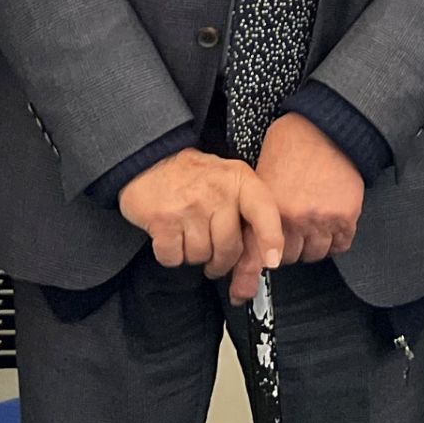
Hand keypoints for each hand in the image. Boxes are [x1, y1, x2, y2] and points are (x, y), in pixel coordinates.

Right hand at [117, 148, 284, 300]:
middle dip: (222, 261)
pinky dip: (171, 255)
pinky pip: (174, 258)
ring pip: (200, 256)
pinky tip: (172, 237)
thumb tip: (267, 260)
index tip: (272, 261)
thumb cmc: (197, 178)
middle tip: (215, 257)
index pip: (263, 212)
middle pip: (229, 247)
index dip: (270, 239)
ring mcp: (189, 205)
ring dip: (194, 255)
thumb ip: (249, 213)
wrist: (152, 161)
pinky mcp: (163, 220)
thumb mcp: (231, 181)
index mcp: (240, 179)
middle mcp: (217, 191)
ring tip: (190, 235)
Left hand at [258, 113, 365, 265]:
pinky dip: (334, 240)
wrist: (329, 127)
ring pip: (315, 254)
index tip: (245, 287)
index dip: (250, 272)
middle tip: (288, 234)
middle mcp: (296, 218)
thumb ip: (256, 209)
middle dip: (285, 248)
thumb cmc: (293, 144)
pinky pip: (340, 245)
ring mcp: (323, 219)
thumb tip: (248, 236)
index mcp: (271, 208)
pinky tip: (329, 226)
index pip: (258, 254)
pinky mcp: (347, 216)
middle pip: (287, 258)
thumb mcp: (261, 175)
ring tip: (310, 227)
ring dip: (311, 245)